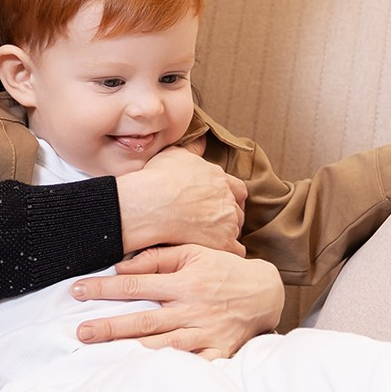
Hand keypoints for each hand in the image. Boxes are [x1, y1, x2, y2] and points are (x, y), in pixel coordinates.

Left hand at [70, 244, 282, 357]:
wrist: (265, 292)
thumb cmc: (223, 271)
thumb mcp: (194, 252)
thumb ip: (158, 258)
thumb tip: (122, 268)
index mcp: (183, 282)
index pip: (135, 285)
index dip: (104, 288)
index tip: (78, 291)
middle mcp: (191, 309)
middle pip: (143, 320)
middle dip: (109, 326)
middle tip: (81, 333)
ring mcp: (204, 333)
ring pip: (163, 344)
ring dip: (132, 349)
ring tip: (103, 354)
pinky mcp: (217, 352)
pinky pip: (192, 365)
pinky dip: (172, 370)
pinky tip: (147, 376)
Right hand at [116, 145, 246, 254]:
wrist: (152, 203)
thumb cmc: (159, 178)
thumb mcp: (176, 154)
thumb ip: (194, 148)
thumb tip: (203, 139)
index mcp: (219, 178)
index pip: (237, 188)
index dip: (231, 196)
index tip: (222, 202)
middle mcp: (227, 199)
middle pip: (238, 210)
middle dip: (230, 215)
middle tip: (217, 222)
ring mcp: (227, 222)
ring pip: (236, 229)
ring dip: (227, 233)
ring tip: (212, 239)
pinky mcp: (222, 242)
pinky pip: (235, 250)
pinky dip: (229, 251)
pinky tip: (218, 252)